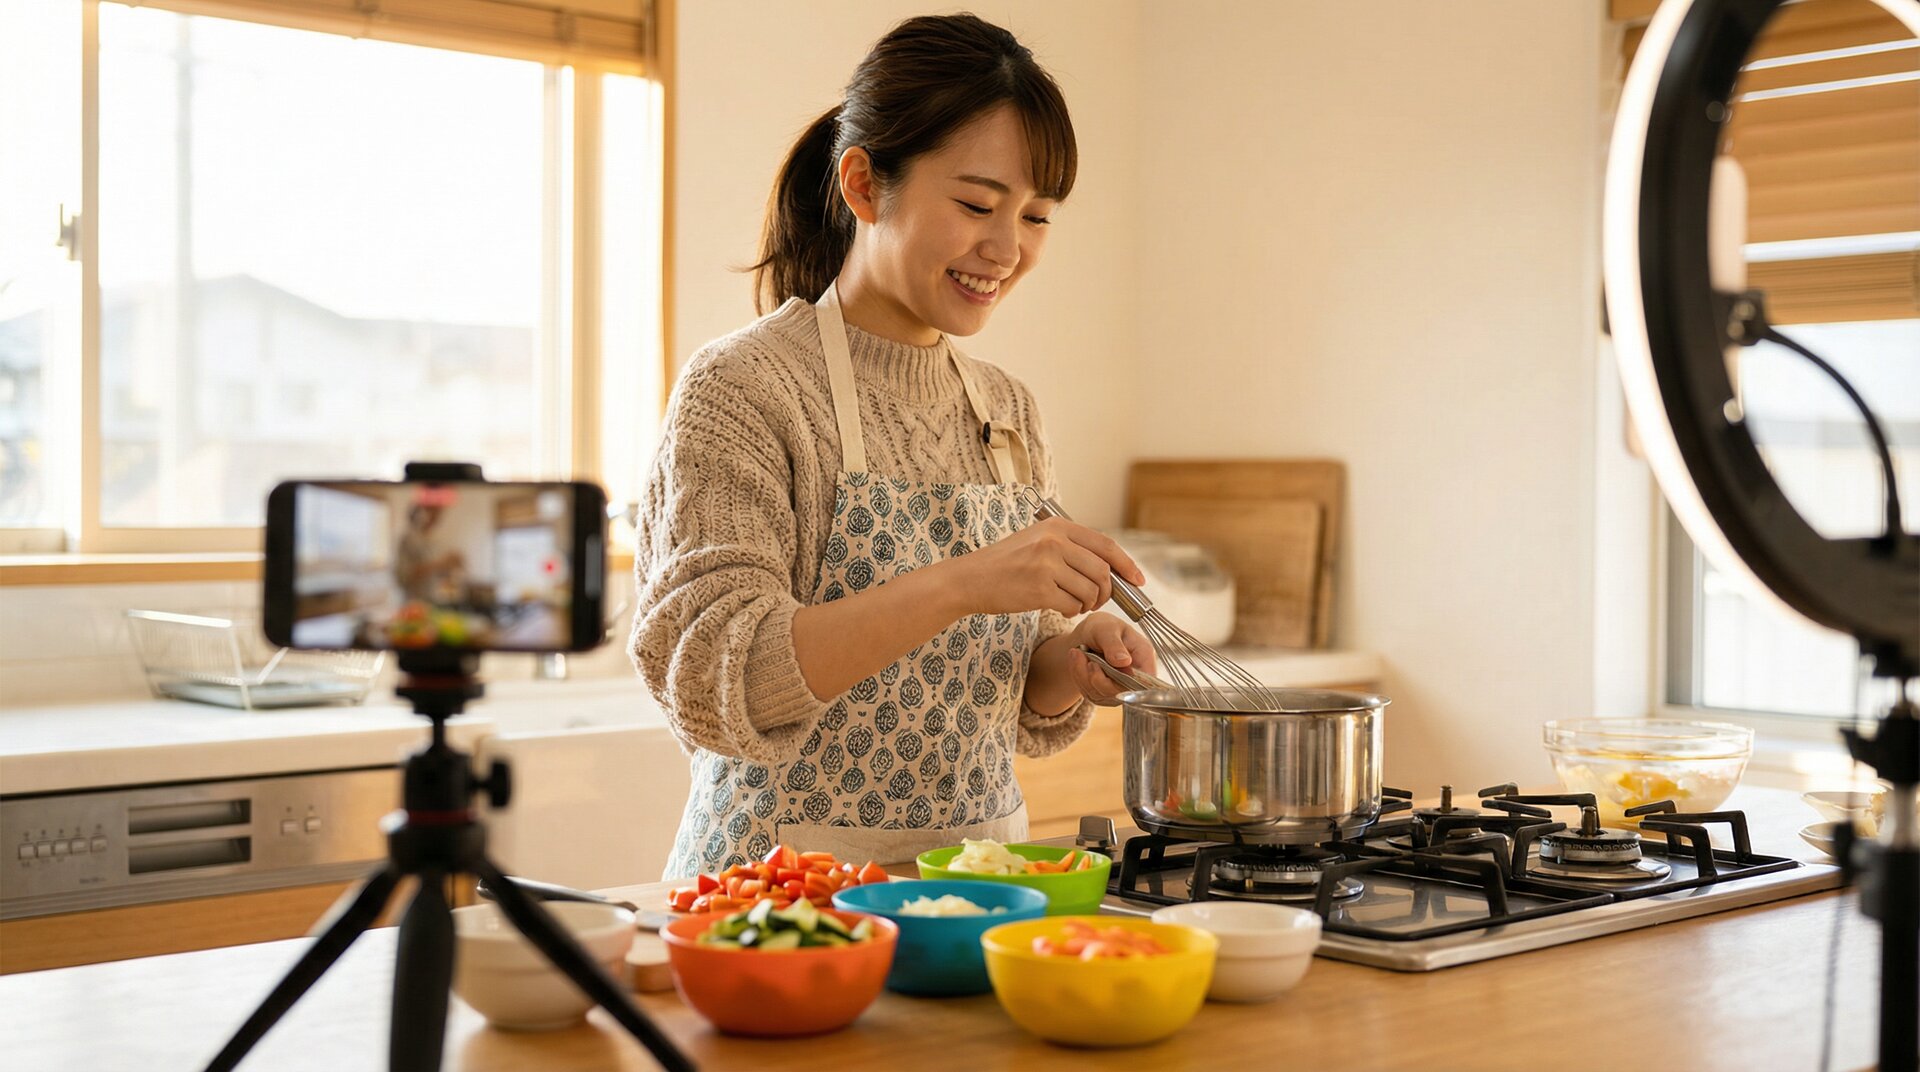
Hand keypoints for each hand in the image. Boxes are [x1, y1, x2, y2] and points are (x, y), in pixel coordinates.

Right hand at [945, 517, 1144, 617]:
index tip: (1138, 581)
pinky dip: (1070, 611)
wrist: (971, 578)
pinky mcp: (1039, 588)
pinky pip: (1072, 605)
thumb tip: (1111, 567)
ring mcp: (1047, 564)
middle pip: (1103, 571)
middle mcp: (1054, 542)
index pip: (1107, 545)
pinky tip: (1057, 607)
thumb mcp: (1038, 541)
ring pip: (1090, 591)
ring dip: (1087, 603)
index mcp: (1058, 527)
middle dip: (1106, 592)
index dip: (1127, 565)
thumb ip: (1071, 547)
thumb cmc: (1006, 564)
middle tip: (1095, 601)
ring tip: (1072, 603)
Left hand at [1063, 612, 1157, 706]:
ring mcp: (1120, 688)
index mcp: (1143, 657)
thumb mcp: (1106, 628)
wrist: (1086, 635)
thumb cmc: (1102, 627)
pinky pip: (1091, 694)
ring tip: (1077, 653)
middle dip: (1098, 678)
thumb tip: (1124, 661)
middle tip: (1087, 659)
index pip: (1146, 682)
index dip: (1129, 683)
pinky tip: (1077, 661)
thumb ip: (1114, 644)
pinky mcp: (1105, 694)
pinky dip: (1080, 678)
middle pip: (1121, 692)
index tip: (1106, 669)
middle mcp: (1135, 676)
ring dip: (1084, 676)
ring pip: (1102, 694)